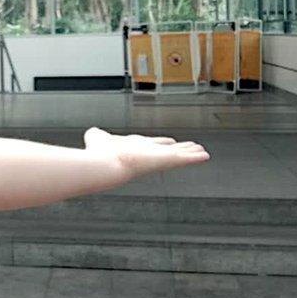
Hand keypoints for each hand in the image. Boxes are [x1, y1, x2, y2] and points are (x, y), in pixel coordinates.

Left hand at [83, 127, 209, 179]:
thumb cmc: (98, 153)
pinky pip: (184, 158)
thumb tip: (91, 132)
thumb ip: (95, 134)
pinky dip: (195, 157)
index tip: (170, 143)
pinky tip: (205, 156)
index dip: (162, 144)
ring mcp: (157, 157)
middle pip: (168, 150)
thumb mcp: (97, 137)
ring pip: (177, 154)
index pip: (152, 145)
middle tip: (191, 148)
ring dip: (190, 153)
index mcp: (135, 147)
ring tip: (202, 152)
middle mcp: (148, 153)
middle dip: (179, 149)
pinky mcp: (165, 159)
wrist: (105, 164)